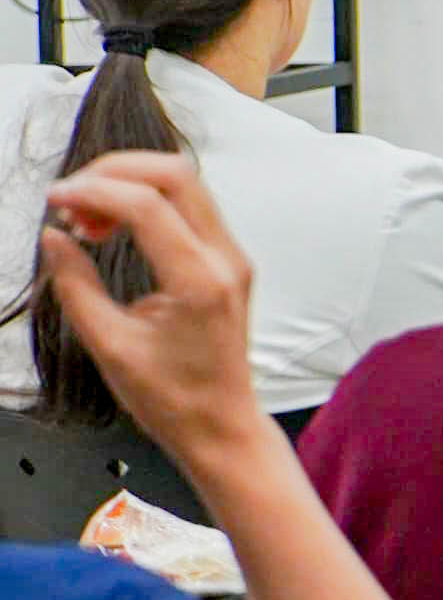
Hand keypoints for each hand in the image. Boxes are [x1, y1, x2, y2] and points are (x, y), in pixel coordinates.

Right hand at [39, 152, 271, 482]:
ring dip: (129, 184)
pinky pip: (189, 206)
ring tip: (86, 220)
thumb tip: (53, 236)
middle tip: (70, 200)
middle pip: (174, 173)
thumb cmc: (173, 399)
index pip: (147, 205)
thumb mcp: (109, 346)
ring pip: (184, 183)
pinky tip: (111, 227)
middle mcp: (225, 261)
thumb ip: (75, 285)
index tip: (56, 200)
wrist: (222, 427)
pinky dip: (147, 202)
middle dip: (113, 172)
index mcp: (199, 283)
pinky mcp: (228, 260)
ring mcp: (233, 257)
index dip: (94, 191)